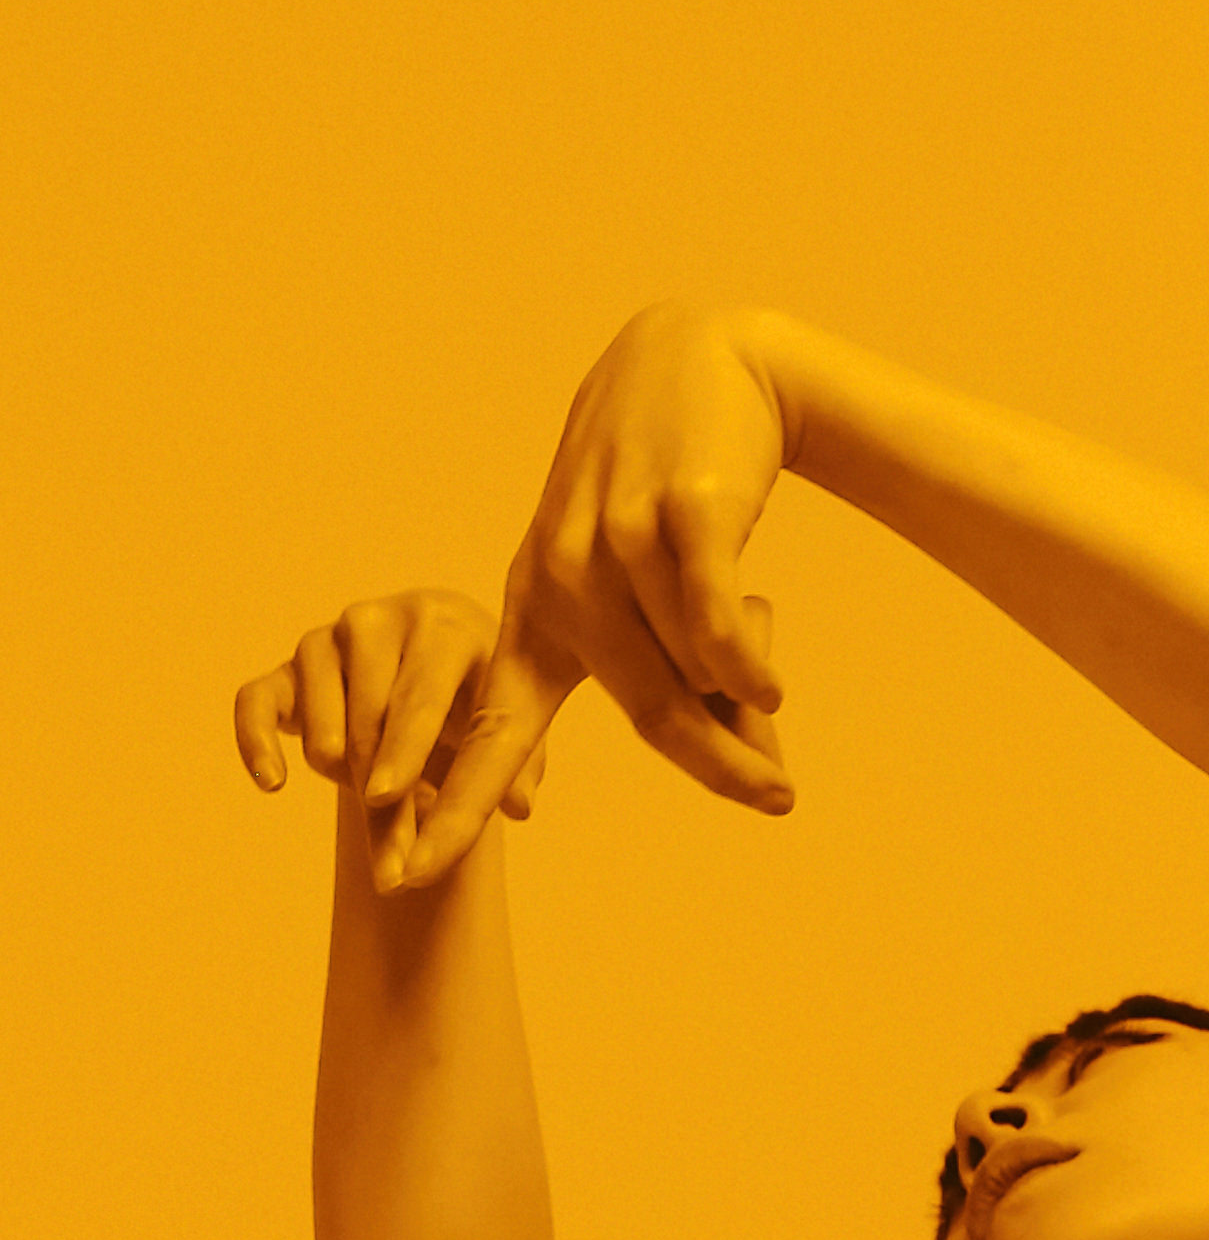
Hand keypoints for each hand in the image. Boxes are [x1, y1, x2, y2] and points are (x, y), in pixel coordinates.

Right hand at [231, 589, 554, 888]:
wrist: (429, 676)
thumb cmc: (472, 702)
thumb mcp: (501, 727)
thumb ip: (515, 765)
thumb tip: (521, 807)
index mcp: (442, 625)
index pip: (419, 692)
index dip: (404, 747)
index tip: (386, 796)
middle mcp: (377, 621)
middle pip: (368, 713)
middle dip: (378, 793)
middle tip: (390, 863)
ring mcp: (324, 641)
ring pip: (318, 712)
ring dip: (334, 765)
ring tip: (367, 796)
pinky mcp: (283, 670)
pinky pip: (254, 702)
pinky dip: (254, 740)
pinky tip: (272, 783)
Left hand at [394, 304, 798, 886]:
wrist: (701, 364)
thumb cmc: (672, 496)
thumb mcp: (644, 587)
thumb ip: (674, 673)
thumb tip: (741, 757)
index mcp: (535, 611)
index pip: (487, 730)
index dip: (447, 807)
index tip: (400, 875)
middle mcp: (560, 577)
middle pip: (641, 707)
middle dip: (714, 766)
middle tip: (777, 799)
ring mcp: (615, 538)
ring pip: (688, 663)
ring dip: (744, 702)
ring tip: (778, 704)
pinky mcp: (676, 508)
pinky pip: (717, 617)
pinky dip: (749, 658)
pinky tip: (770, 681)